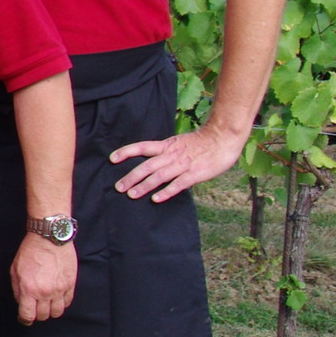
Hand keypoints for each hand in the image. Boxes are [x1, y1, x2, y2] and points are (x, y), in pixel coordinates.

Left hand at [10, 235, 76, 323]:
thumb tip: (22, 302)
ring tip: (46, 303)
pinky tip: (56, 297)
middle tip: (35, 308)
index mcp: (29, 289)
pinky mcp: (70, 284)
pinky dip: (61, 303)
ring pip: (57, 312)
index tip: (24, 318)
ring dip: (50, 311)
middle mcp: (45, 292)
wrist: (49, 239)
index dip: (25, 319)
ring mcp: (60, 289)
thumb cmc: (30, 251)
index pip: (28, 315)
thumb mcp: (15, 270)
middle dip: (37, 314)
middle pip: (43, 316)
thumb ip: (17, 289)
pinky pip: (67, 302)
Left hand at [109, 125, 245, 202]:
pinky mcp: (194, 174)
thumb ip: (167, 152)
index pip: (142, 147)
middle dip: (131, 177)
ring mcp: (182, 165)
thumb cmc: (202, 142)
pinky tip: (156, 199)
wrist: (223, 137)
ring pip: (158, 176)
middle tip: (118, 187)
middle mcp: (171, 155)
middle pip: (146, 166)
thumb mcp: (180, 143)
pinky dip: (166, 192)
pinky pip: (177, 184)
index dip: (126, 152)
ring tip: (131, 195)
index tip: (112, 158)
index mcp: (167, 146)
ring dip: (144, 186)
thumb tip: (155, 164)